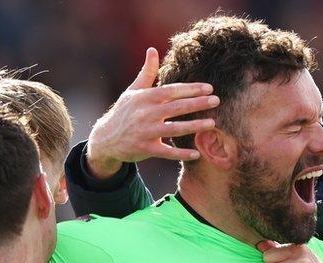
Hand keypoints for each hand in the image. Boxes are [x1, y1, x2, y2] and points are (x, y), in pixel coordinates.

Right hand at [85, 47, 219, 177]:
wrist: (105, 138)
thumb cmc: (124, 112)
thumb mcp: (133, 91)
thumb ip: (147, 72)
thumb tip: (152, 49)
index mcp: (144, 98)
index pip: (171, 91)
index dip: (190, 89)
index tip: (209, 88)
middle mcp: (145, 114)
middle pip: (176, 107)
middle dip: (197, 103)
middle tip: (216, 101)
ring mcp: (145, 132)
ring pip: (173, 129)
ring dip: (194, 126)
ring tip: (212, 123)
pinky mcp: (145, 149)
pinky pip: (166, 152)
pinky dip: (181, 154)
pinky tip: (196, 153)